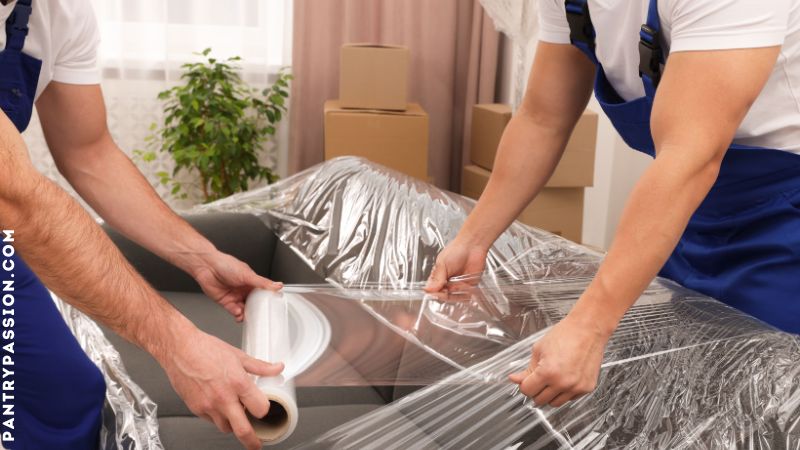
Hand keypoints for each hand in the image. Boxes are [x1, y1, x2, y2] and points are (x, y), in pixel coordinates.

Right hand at [160, 327, 283, 449]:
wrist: (179, 349)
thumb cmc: (206, 349)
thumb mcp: (238, 355)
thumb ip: (260, 366)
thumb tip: (277, 368)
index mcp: (238, 383)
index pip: (260, 409)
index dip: (264, 410)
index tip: (264, 410)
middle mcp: (224, 398)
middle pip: (243, 430)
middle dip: (252, 441)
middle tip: (257, 444)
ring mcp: (208, 406)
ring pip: (226, 428)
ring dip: (233, 425)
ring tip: (236, 414)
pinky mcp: (196, 409)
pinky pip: (211, 421)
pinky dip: (218, 417)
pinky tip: (219, 405)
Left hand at [193, 251, 281, 320]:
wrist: (207, 267)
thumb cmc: (225, 264)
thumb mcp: (247, 274)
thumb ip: (262, 282)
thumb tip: (277, 285)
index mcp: (251, 282)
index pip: (262, 293)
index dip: (266, 300)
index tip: (271, 306)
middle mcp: (243, 290)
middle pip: (253, 303)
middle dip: (256, 310)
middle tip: (259, 315)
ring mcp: (235, 296)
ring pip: (244, 309)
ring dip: (246, 314)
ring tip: (248, 316)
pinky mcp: (226, 302)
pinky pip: (233, 311)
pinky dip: (237, 314)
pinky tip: (238, 313)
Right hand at [424, 239, 487, 291]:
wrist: (473, 246)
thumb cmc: (457, 250)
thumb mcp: (443, 263)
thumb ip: (437, 278)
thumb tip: (428, 289)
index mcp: (438, 277)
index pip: (434, 291)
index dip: (436, 293)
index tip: (439, 292)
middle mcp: (447, 282)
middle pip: (444, 297)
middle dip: (447, 295)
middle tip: (448, 289)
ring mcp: (458, 285)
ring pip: (455, 298)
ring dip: (457, 293)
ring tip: (459, 284)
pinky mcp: (469, 286)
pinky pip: (466, 295)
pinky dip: (466, 293)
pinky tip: (466, 286)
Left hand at [509, 312, 609, 406]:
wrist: (588, 329)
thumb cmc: (565, 335)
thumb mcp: (539, 350)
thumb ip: (527, 369)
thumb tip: (515, 379)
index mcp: (548, 372)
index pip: (527, 391)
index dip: (524, 385)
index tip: (526, 380)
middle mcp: (563, 383)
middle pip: (540, 400)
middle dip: (536, 390)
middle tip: (538, 379)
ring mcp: (576, 387)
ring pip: (555, 403)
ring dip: (549, 394)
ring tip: (551, 379)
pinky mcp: (587, 388)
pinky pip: (570, 398)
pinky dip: (564, 392)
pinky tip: (564, 378)